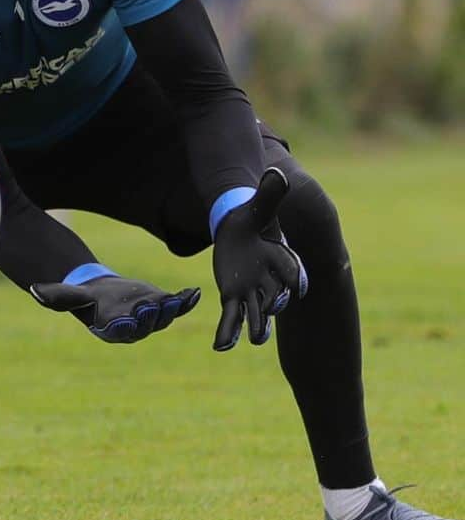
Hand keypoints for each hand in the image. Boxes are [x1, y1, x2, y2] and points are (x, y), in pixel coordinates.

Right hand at [30, 273, 200, 342]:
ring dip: (171, 309)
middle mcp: (134, 329)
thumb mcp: (72, 296)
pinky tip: (194, 293)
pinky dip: (186, 301)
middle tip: (156, 305)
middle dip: (152, 316)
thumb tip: (34, 291)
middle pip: (145, 324)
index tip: (127, 318)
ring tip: (177, 298)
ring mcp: (151, 319)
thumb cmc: (86, 297)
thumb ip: (57, 297)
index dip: (124, 325)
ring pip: (163, 317)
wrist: (104, 295)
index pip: (119, 330)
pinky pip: (177, 306)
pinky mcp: (162, 307)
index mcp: (112, 330)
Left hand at [211, 167, 307, 351]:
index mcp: (280, 258)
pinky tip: (220, 346)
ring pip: (257, 313)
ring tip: (255, 338)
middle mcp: (270, 280)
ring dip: (257, 327)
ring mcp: (252, 291)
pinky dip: (226, 333)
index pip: (291, 271)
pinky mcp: (233, 297)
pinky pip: (231, 318)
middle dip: (276, 303)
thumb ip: (269, 195)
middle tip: (274, 310)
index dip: (294, 279)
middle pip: (277, 296)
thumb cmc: (253, 219)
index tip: (299, 288)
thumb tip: (277, 173)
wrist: (238, 230)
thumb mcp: (259, 208)